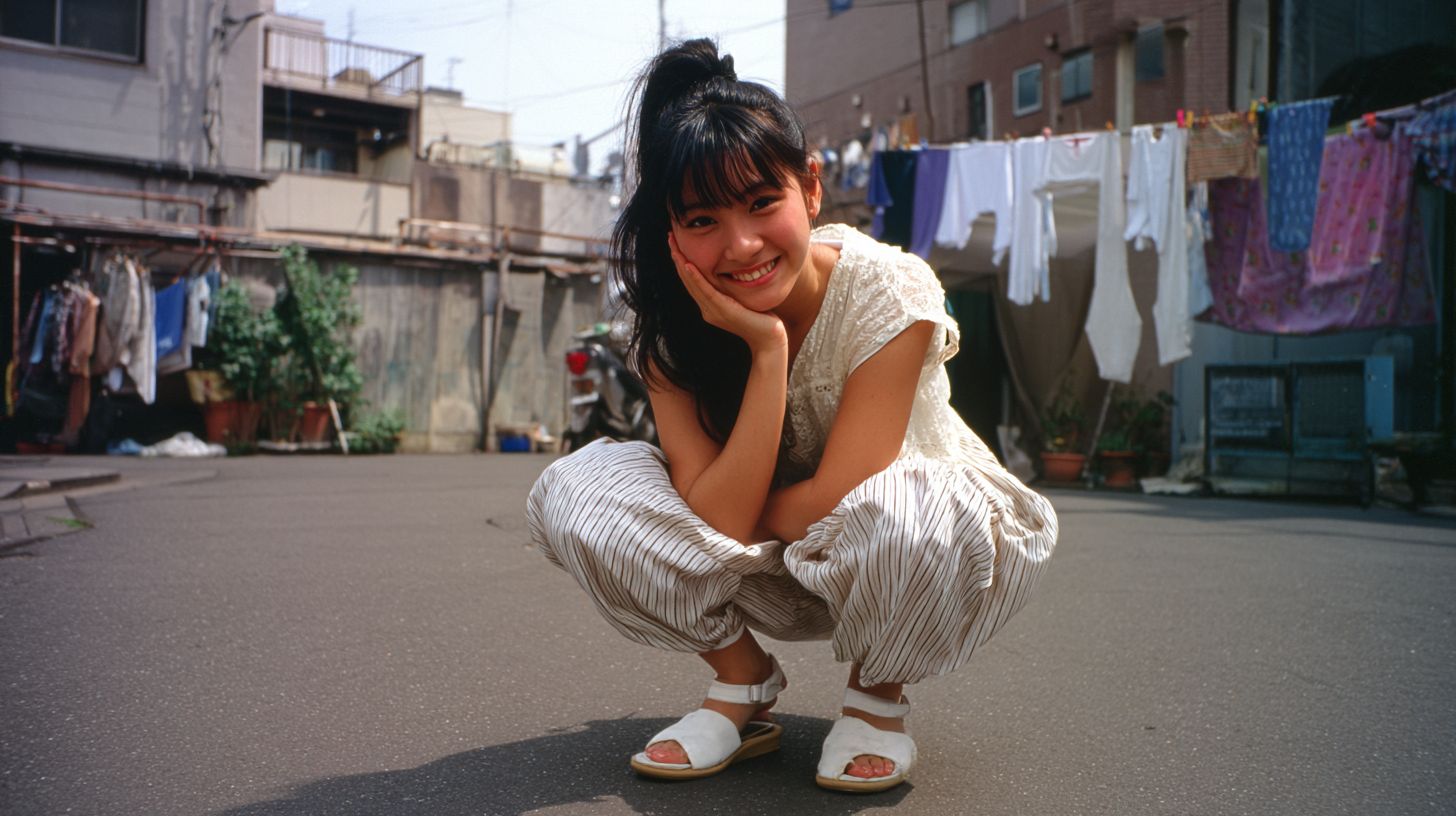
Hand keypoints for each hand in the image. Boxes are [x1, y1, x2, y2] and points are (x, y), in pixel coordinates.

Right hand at [669, 233, 786, 352]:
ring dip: (682, 264)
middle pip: (687, 280)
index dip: (682, 261)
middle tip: (670, 238)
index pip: (692, 281)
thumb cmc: (760, 319)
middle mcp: (707, 309)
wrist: (769, 339)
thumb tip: (732, 269)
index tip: (676, 243)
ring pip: (693, 284)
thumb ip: (732, 288)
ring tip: (674, 247)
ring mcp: (714, 311)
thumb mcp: (741, 299)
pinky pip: (707, 291)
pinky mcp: (724, 311)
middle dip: (677, 258)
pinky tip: (688, 265)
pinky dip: (696, 278)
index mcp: (710, 306)